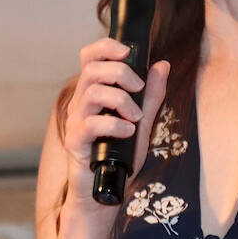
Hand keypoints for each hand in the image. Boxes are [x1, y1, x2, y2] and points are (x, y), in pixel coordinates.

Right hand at [60, 37, 169, 216]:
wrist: (104, 191)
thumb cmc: (119, 156)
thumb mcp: (142, 122)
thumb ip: (151, 95)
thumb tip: (162, 65)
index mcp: (94, 92)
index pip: (90, 56)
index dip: (106, 47)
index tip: (127, 52)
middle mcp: (81, 103)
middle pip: (92, 70)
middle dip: (121, 73)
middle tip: (138, 89)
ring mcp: (75, 121)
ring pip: (92, 93)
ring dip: (120, 100)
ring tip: (135, 117)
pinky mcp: (75, 141)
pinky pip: (90, 124)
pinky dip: (114, 125)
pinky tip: (128, 132)